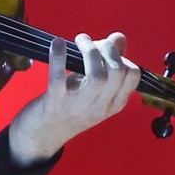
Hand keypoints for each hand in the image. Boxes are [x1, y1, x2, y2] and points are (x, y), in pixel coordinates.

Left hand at [7, 32, 142, 165]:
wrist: (41, 136)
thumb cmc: (70, 107)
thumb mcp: (93, 89)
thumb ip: (108, 63)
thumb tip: (119, 38)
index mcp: (114, 104)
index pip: (133, 75)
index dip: (122, 56)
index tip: (105, 48)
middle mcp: (99, 108)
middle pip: (118, 73)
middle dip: (107, 49)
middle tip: (91, 43)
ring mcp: (77, 108)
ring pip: (97, 77)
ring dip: (90, 52)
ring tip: (80, 41)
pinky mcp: (54, 105)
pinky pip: (58, 80)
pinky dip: (58, 58)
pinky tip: (57, 43)